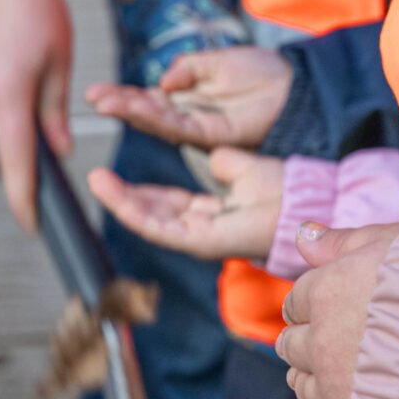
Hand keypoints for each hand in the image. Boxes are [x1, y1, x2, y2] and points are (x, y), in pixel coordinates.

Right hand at [0, 0, 72, 231]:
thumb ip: (56, 113)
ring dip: (3, 157)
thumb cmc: (34, 3)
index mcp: (9, 100)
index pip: (15, 169)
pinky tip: (17, 123)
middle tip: (43, 191)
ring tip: (32, 154)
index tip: (33, 227)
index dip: (24, 204)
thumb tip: (60, 152)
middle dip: (14, 181)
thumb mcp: (60, 61)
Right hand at [87, 46, 291, 149]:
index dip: (122, 96)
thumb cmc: (262, 74)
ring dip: (129, 111)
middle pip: (145, 112)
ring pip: (156, 121)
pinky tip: (138, 107)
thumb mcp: (219, 60)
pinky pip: (177, 126)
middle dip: (118, 105)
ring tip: (105, 103)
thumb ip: (189, 67)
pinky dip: (156, 117)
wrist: (293, 89)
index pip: (147, 99)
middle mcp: (186, 116)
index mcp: (185, 98)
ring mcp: (196, 127)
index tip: (94, 92)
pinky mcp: (209, 136)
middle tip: (92, 98)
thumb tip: (164, 80)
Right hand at [89, 148, 283, 260]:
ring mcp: (198, 238)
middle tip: (94, 178)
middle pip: (150, 214)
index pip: (165, 205)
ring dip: (120, 202)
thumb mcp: (245, 168)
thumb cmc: (284, 190)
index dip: (139, 192)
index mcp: (209, 214)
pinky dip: (136, 211)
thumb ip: (226, 164)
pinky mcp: (200, 241)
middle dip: (121, 197)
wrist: (304, 203)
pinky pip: (161, 227)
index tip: (116, 176)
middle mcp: (199, 229)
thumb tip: (216, 156)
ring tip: (96, 181)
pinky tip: (117, 196)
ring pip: (149, 222)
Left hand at [277, 221, 398, 398]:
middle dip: (307, 341)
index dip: (314, 304)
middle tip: (337, 340)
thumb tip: (303, 234)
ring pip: (301, 385)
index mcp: (326, 293)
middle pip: (290, 345)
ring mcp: (332, 389)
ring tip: (345, 372)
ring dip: (314, 377)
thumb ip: (347, 242)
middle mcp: (319, 343)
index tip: (334, 307)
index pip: (296, 301)